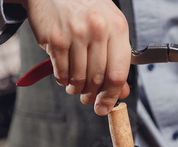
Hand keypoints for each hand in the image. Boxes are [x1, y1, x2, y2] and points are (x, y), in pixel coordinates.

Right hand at [17, 0, 130, 114]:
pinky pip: (61, 72)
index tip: (105, 107)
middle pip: (98, 79)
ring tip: (74, 86)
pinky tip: (64, 74)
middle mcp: (98, 29)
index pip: (118, 73)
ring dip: (76, 88)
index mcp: (117, 27)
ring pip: (79, 78)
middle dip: (92, 95)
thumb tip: (121, 92)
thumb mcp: (106, 28)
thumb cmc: (84, 8)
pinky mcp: (56, 39)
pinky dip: (62, 80)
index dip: (112, 96)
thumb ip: (115, 59)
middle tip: (88, 99)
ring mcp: (76, 33)